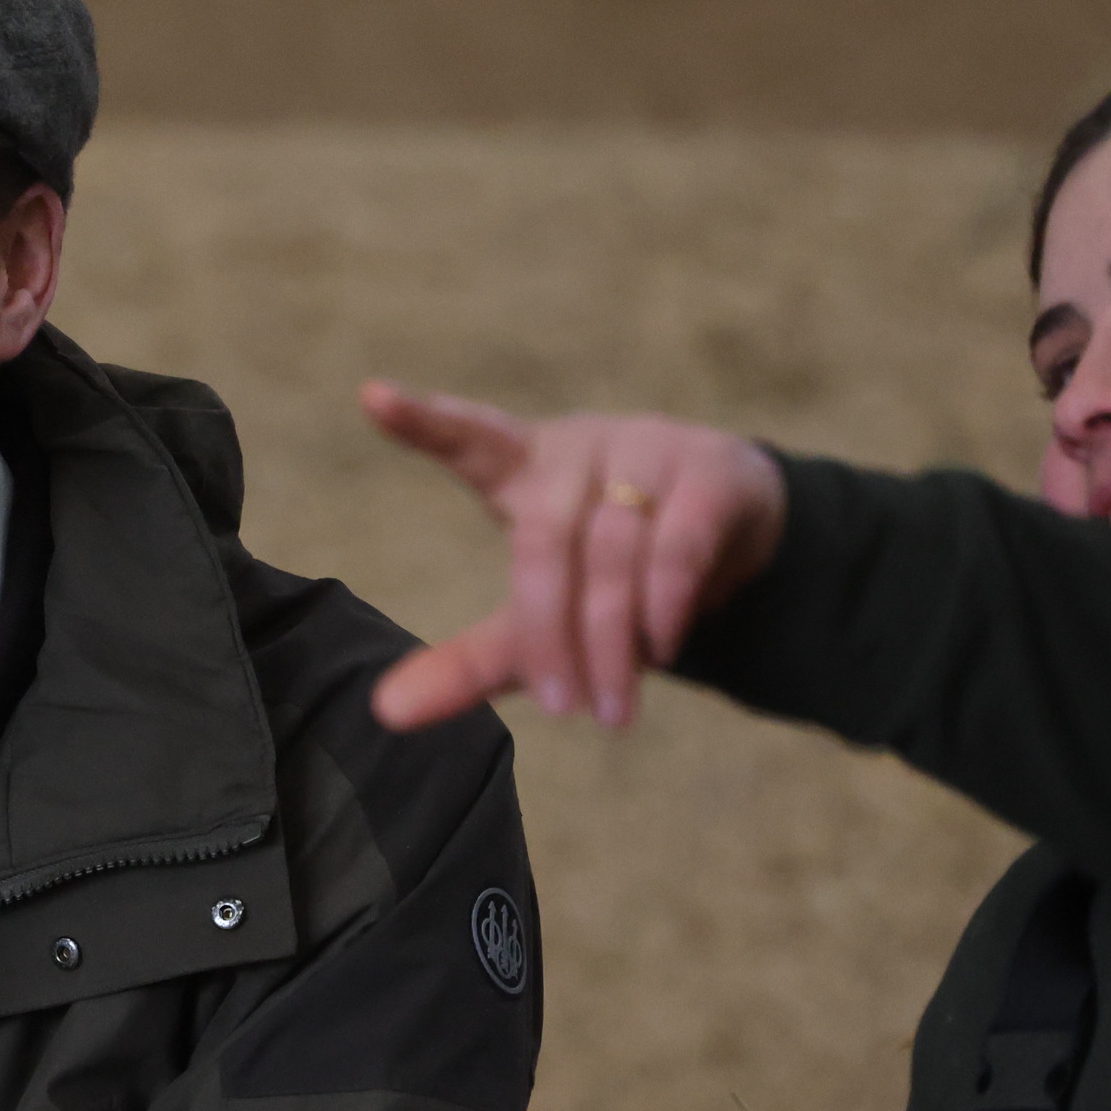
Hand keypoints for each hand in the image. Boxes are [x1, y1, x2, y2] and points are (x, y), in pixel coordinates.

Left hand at [358, 384, 789, 730]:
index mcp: (526, 469)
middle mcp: (582, 448)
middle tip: (564, 711)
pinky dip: (665, 605)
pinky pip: (679, 544)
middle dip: (551, 633)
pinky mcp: (712, 473)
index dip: (425, 423)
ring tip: (615, 708)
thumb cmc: (612, 576)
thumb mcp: (536, 625)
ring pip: (615, 551)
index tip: (372, 397)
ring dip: (613, 639)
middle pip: (547, 539)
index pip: (470, 439)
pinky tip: (662, 648)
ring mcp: (650, 450)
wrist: (738, 543)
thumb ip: (468, 662)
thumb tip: (384, 713)